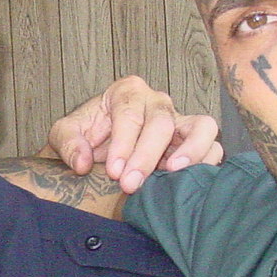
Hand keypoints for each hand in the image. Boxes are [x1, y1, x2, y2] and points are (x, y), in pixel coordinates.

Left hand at [46, 76, 221, 192]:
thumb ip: (68, 143)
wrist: (98, 149)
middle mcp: (157, 101)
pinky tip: (187, 181)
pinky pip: (212, 147)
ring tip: (173, 173)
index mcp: (126, 92)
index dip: (124, 144)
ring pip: (202, 127)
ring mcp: (180, 120)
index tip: (114, 172)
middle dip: (146, 155)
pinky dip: (205, 163)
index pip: (130, 115)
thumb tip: (83, 163)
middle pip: (162, 123)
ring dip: (191, 151)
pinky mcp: (195, 142)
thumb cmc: (85, 136)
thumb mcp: (64, 134)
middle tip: (130, 184)